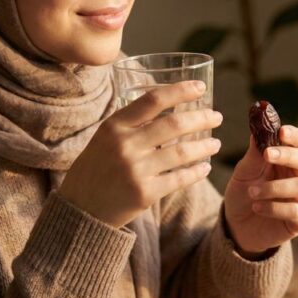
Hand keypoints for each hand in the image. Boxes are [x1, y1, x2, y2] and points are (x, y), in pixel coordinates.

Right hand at [58, 80, 223, 227]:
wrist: (80, 209)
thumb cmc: (95, 169)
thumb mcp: (105, 138)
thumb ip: (131, 124)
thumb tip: (169, 107)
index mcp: (114, 126)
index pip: (153, 100)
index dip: (180, 91)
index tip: (200, 87)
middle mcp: (125, 145)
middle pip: (174, 124)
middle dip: (201, 118)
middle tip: (216, 116)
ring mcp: (136, 170)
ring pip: (181, 152)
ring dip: (204, 146)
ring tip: (215, 144)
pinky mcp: (145, 193)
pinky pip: (179, 178)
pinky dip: (196, 172)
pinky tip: (204, 167)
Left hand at [223, 125, 297, 254]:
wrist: (237, 227)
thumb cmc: (244, 194)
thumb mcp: (244, 172)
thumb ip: (254, 153)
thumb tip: (258, 127)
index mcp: (289, 161)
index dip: (294, 136)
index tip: (280, 131)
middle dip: (288, 155)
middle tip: (267, 154)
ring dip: (274, 187)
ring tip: (252, 192)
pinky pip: (296, 211)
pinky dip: (274, 207)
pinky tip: (257, 207)